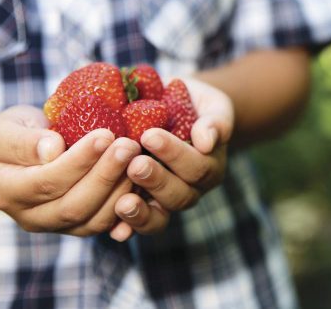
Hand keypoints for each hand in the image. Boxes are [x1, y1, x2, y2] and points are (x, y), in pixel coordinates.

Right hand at [0, 105, 139, 235]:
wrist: (16, 153)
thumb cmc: (12, 134)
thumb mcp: (7, 129)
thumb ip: (25, 141)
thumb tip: (53, 150)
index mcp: (8, 192)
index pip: (47, 182)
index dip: (79, 161)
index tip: (105, 135)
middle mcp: (32, 217)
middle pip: (74, 206)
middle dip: (105, 176)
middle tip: (129, 146)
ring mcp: (57, 226)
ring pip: (94, 220)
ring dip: (120, 190)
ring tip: (138, 157)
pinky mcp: (80, 225)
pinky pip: (107, 223)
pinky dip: (127, 205)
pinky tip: (143, 180)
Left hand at [109, 78, 233, 240]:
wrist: (166, 108)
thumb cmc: (189, 102)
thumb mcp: (209, 103)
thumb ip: (215, 121)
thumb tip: (207, 142)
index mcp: (210, 165)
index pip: (197, 166)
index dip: (175, 154)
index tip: (149, 135)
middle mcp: (191, 188)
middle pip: (180, 195)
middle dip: (157, 181)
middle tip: (134, 165)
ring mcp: (166, 202)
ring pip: (160, 217)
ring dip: (142, 212)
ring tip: (122, 203)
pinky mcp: (144, 208)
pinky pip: (139, 225)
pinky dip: (128, 229)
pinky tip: (115, 230)